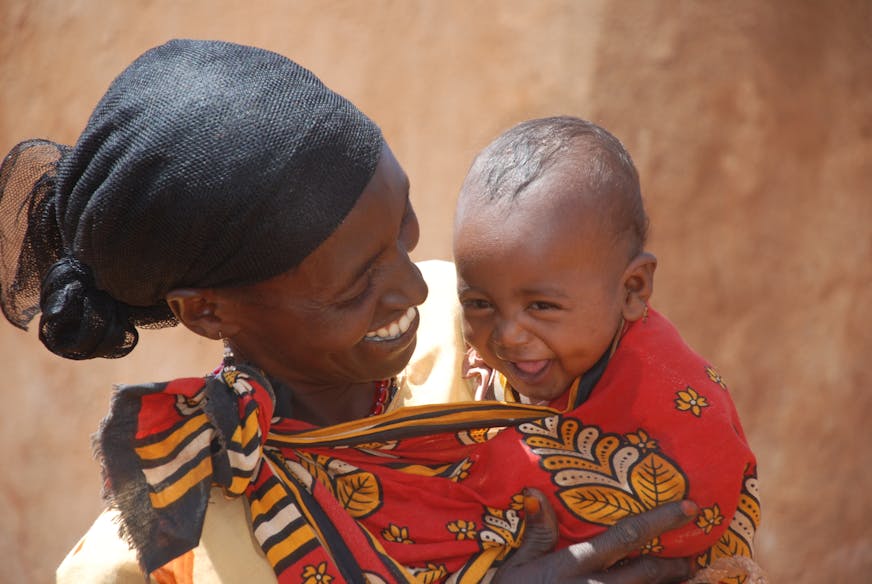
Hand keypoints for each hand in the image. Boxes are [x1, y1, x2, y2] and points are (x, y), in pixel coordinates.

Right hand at [493, 489, 697, 583]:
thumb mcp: (515, 565)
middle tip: (695, 560)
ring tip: (688, 581)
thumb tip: (536, 492)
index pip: (624, 537)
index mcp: (573, 564)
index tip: (689, 507)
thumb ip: (536, 533)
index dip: (659, 521)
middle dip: (675, 567)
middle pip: (646, 574)